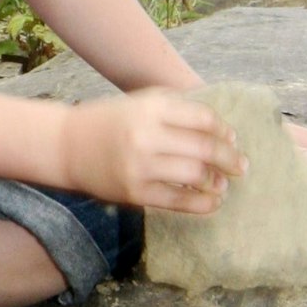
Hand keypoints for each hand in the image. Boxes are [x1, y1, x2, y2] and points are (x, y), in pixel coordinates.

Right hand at [64, 89, 245, 215]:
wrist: (66, 146)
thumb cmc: (108, 121)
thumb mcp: (139, 102)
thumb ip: (175, 107)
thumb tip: (220, 129)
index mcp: (151, 108)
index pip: (203, 119)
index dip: (224, 131)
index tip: (233, 140)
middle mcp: (147, 135)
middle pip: (205, 148)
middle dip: (230, 159)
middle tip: (241, 166)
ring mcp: (140, 166)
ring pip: (195, 175)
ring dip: (217, 181)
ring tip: (223, 184)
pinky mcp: (134, 192)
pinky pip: (178, 201)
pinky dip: (202, 204)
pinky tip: (213, 202)